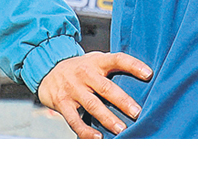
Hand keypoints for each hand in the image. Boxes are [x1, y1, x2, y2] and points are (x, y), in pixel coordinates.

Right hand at [36, 51, 151, 138]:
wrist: (48, 69)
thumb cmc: (81, 67)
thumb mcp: (96, 60)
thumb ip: (114, 67)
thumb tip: (144, 76)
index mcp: (97, 61)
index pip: (118, 59)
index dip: (134, 65)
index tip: (148, 74)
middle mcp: (85, 74)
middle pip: (106, 88)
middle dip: (123, 101)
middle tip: (137, 112)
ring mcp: (73, 89)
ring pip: (92, 105)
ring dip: (107, 118)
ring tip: (122, 129)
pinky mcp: (62, 103)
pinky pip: (74, 119)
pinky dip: (85, 130)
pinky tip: (97, 137)